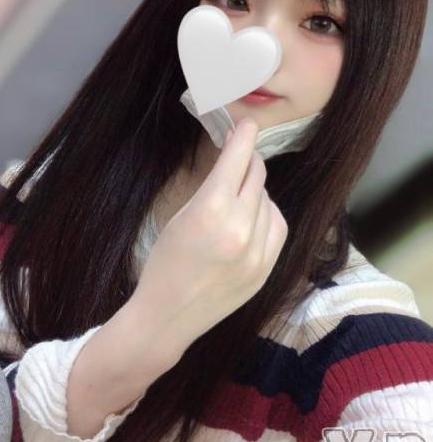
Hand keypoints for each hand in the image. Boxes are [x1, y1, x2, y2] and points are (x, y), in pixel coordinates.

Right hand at [132, 117, 288, 359]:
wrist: (168, 316)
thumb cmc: (164, 264)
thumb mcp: (181, 216)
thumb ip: (212, 188)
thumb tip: (234, 160)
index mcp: (211, 211)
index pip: (238, 160)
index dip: (244, 136)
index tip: (247, 125)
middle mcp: (240, 229)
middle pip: (257, 176)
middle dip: (248, 161)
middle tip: (238, 158)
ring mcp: (258, 253)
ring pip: (269, 201)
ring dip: (256, 191)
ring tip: (238, 198)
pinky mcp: (267, 270)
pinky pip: (277, 227)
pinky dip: (267, 216)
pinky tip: (253, 218)